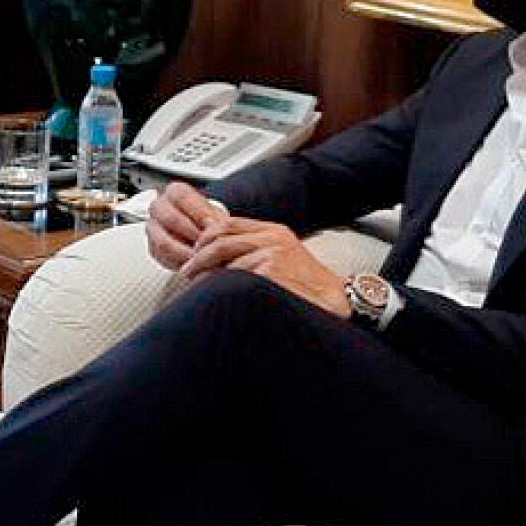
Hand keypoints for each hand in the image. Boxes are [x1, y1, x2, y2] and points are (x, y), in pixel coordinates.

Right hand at [146, 181, 229, 270]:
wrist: (200, 236)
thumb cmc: (207, 223)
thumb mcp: (216, 216)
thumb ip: (215, 219)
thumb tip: (219, 227)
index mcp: (174, 192)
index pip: (182, 197)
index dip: (199, 212)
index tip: (213, 225)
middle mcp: (159, 207)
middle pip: (171, 219)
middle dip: (193, 235)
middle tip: (208, 244)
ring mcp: (153, 227)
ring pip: (164, 242)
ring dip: (185, 252)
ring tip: (201, 257)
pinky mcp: (152, 247)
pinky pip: (162, 257)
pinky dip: (178, 262)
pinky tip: (192, 263)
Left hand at [180, 215, 350, 316]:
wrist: (336, 301)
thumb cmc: (308, 286)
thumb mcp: (281, 259)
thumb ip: (253, 252)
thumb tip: (216, 259)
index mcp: (273, 231)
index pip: (227, 224)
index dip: (204, 238)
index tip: (194, 253)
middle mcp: (272, 238)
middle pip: (220, 239)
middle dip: (198, 257)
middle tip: (188, 274)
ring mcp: (272, 253)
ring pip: (226, 260)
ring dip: (208, 276)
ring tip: (199, 289)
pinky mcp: (272, 270)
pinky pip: (236, 278)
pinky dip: (223, 288)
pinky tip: (220, 297)